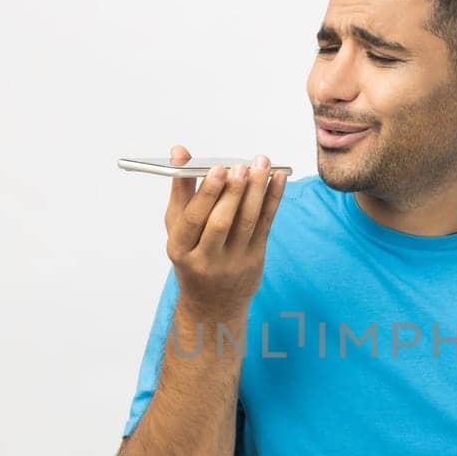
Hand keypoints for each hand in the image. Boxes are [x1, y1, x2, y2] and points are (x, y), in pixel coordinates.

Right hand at [163, 145, 288, 323]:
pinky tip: (278, 178)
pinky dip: (273, 199)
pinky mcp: (255, 259)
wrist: (213, 304)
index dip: (207, 193)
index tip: (218, 168)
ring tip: (262, 163)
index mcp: (180, 249)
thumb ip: (180, 189)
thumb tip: (179, 151)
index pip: (193, 219)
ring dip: (257, 190)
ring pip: (247, 222)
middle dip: (233, 191)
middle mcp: (206, 260)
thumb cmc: (192, 256)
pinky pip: (265, 224)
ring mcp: (233, 262)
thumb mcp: (177, 228)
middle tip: (242, 165)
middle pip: (221, 222)